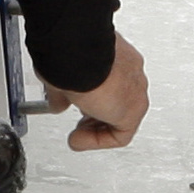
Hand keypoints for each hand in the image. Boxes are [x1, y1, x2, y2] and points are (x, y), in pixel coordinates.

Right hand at [42, 36, 148, 151]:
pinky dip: (98, 140)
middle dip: (97, 115)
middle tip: (80, 124)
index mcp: (118, 55)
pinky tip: (79, 140)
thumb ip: (64, 92)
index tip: (77, 106)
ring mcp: (136, 89)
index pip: (112, 81)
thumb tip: (57, 104)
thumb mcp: (63, 74)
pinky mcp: (133, 111)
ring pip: (122, 118)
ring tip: (78, 134)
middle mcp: (131, 70)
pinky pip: (120, 134)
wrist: (78, 52)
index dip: (93, 99)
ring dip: (98, 128)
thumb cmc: (71, 52)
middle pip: (120, 101)